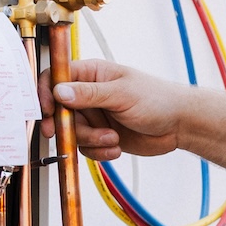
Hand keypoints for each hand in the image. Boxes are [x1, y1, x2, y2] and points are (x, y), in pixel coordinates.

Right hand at [48, 58, 185, 160]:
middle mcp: (89, 95)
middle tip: (67, 134)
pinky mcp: (100, 136)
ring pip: (72, 133)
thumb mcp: (122, 94)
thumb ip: (89, 94)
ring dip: (90, 140)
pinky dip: (99, 151)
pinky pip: (86, 148)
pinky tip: (116, 148)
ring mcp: (94, 116)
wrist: (179, 124)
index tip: (46, 111)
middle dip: (68, 126)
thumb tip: (59, 91)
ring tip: (112, 139)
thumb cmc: (157, 99)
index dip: (46, 94)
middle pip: (59, 111)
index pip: (56, 78)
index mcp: (91, 75)